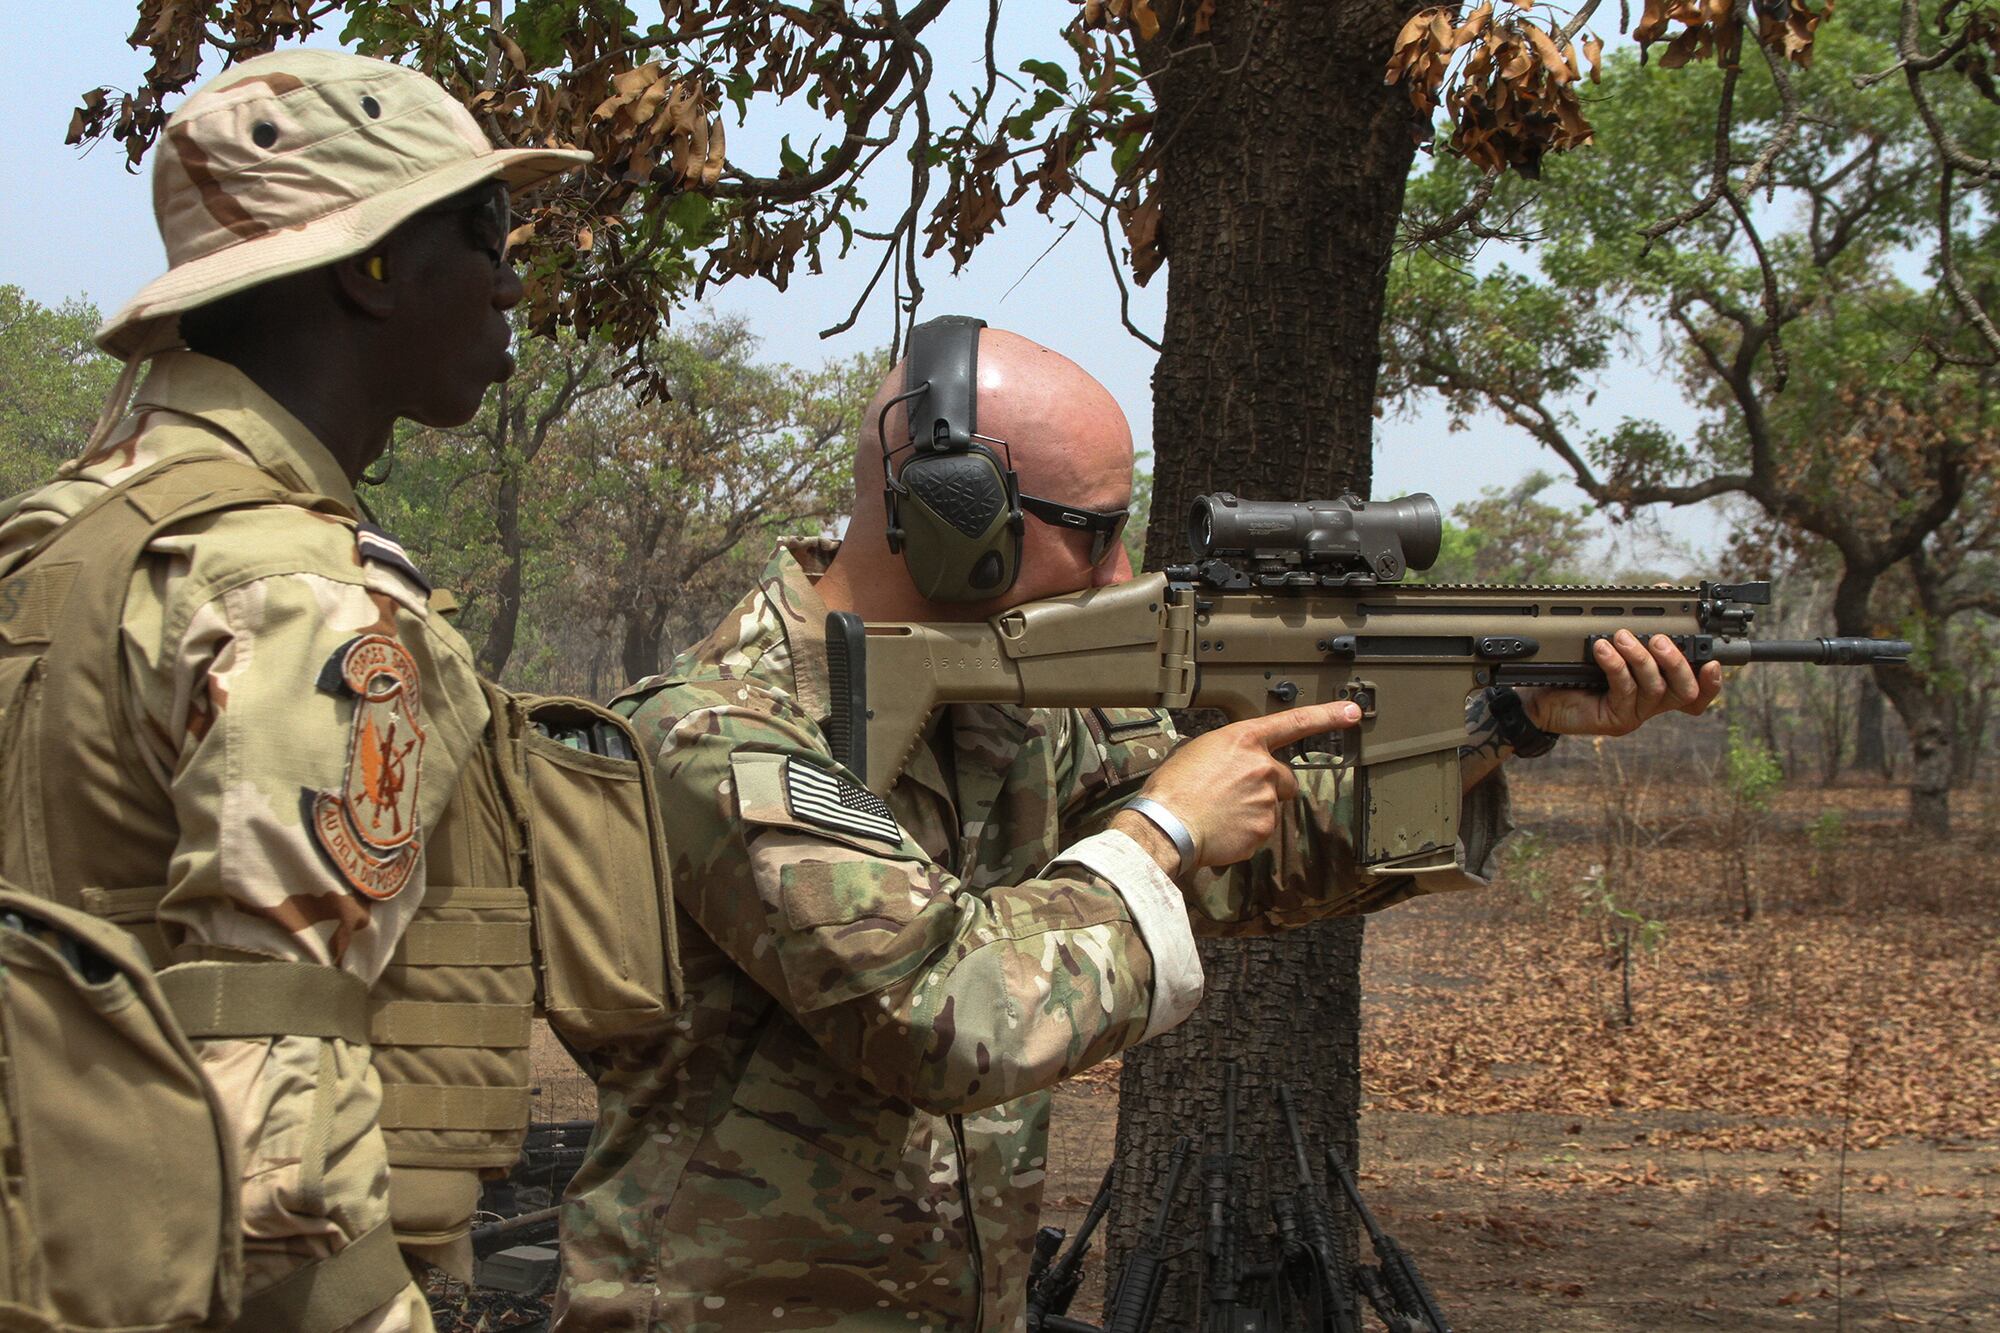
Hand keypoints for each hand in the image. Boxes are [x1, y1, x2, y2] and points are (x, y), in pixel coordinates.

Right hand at [1124, 701, 1363, 869]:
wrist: (1165, 826)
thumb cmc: (1172, 788)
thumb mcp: (1196, 752)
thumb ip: (1227, 754)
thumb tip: (1231, 765)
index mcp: (1243, 741)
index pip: (1294, 723)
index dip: (1327, 716)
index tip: (1351, 712)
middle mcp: (1262, 768)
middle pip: (1284, 779)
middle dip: (1268, 787)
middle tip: (1235, 795)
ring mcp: (1266, 801)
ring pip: (1271, 807)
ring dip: (1253, 811)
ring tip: (1219, 814)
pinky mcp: (1262, 830)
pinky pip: (1260, 831)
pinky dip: (1245, 833)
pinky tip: (1220, 830)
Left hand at [1527, 629, 1722, 736]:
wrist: (1539, 696)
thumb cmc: (1576, 666)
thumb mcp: (1612, 639)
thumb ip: (1640, 619)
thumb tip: (1665, 590)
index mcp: (1659, 685)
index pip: (1698, 692)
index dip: (1712, 682)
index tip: (1713, 662)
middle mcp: (1652, 702)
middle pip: (1685, 691)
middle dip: (1677, 662)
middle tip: (1658, 639)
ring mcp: (1634, 713)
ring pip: (1655, 689)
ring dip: (1640, 658)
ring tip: (1620, 637)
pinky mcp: (1615, 719)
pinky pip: (1623, 690)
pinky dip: (1615, 665)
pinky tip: (1601, 649)